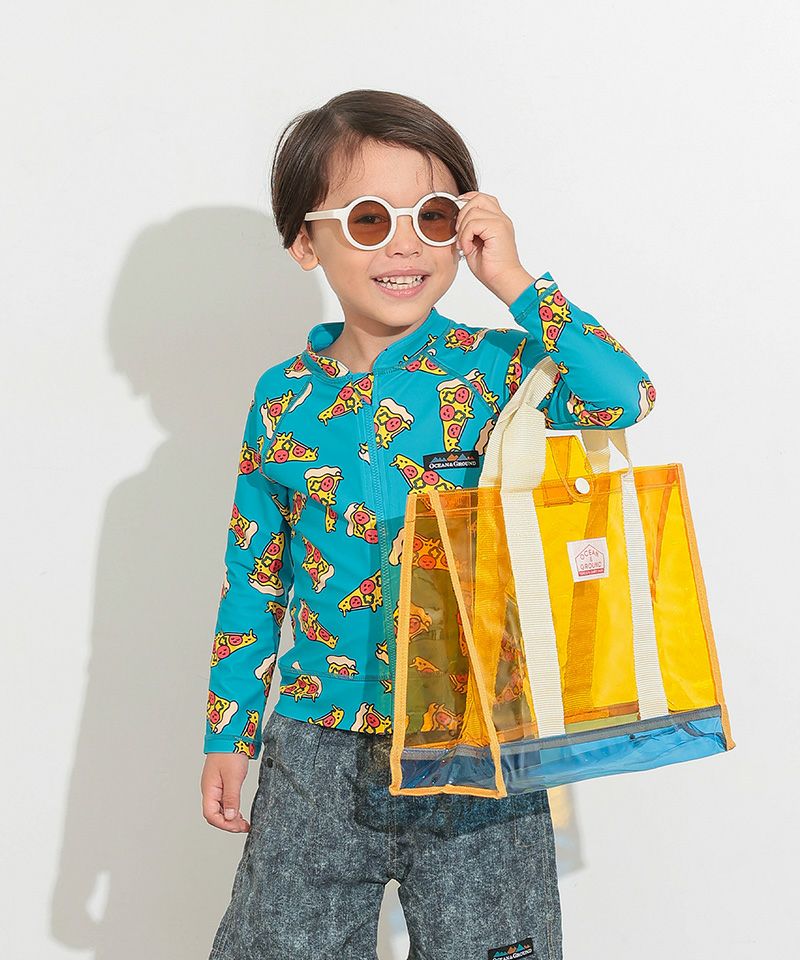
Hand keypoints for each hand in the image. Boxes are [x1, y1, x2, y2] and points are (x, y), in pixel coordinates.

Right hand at [201, 752, 250, 831]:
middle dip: (228, 824)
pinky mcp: (222, 783)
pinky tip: (239, 812)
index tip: (238, 827)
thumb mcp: (233, 777)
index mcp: (209, 789)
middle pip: (214, 815)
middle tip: (244, 827)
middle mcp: (210, 790)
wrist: (230, 735)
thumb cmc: (230, 753)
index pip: (211, 815)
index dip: (224, 824)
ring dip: (230, 818)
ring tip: (243, 822)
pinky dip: (232, 809)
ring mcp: (215, 787)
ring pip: (220, 809)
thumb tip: (230, 818)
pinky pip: (224, 802)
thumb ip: (232, 798)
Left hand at [454, 191, 538, 306]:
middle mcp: (501, 218)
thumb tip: (454, 222)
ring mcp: (501, 221)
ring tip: (465, 245)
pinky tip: (469, 248)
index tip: (457, 219)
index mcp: (497, 220)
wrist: (503, 280)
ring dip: (463, 229)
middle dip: (462, 214)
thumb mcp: (474, 243)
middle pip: (477, 197)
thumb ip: (468, 229)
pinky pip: (473, 223)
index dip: (466, 202)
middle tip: (459, 235)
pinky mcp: (498, 228)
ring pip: (472, 210)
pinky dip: (466, 236)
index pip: (480, 198)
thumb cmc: (490, 267)